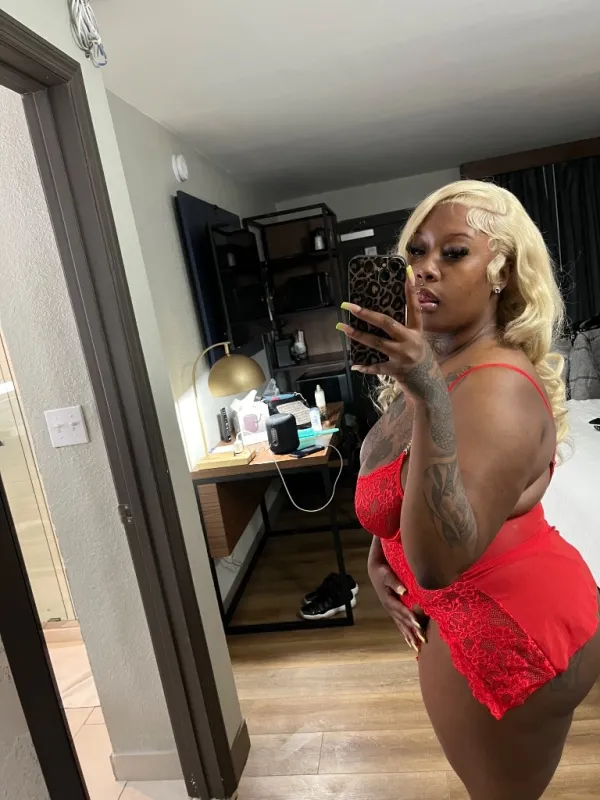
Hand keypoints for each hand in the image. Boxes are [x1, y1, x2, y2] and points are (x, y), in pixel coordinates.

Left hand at [338, 266, 437, 398]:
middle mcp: (410, 341)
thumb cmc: (418, 355)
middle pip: (387, 323)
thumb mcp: (416, 337)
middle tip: (350, 307)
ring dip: (358, 336)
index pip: (413, 306)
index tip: (406, 271)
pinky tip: (354, 365)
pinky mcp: (395, 369)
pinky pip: (376, 367)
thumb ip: (404, 324)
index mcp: (417, 330)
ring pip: (377, 343)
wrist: (427, 382)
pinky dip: (365, 367)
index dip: (411, 289)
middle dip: (367, 314)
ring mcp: (402, 356)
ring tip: (343, 328)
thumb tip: (388, 306)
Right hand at [368, 559, 425, 652]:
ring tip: (416, 647)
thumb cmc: (383, 572)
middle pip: (402, 621)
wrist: (375, 571)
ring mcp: (390, 610)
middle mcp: (389, 608)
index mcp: (388, 600)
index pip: (401, 610)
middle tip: (423, 640)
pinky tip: (410, 641)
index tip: (418, 625)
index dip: (410, 617)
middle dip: (412, 631)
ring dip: (409, 636)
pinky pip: (399, 624)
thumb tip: (404, 591)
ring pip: (401, 625)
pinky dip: (405, 633)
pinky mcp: (392, 611)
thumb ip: (395, 583)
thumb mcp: (387, 575)